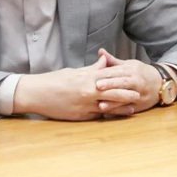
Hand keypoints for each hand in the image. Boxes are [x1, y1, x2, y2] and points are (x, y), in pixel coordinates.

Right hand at [13, 55, 140, 120]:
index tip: (135, 79)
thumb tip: (105, 61)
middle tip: (140, 95)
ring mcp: (84, 105)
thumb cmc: (55, 80)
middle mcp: (87, 92)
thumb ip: (92, 68)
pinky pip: (96, 116)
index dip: (124, 80)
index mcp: (86, 78)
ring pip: (107, 107)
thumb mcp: (74, 71)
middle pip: (113, 94)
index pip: (110, 78)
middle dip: (127, 95)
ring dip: (120, 108)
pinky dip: (106, 115)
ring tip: (132, 109)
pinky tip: (114, 116)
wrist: (37, 93)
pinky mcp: (79, 116)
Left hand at [93, 48, 163, 114]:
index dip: (106, 73)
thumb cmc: (141, 73)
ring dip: (113, 102)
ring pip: (126, 98)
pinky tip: (109, 114)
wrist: (160, 83)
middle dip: (110, 85)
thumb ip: (113, 61)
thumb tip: (100, 52)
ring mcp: (140, 94)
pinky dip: (119, 112)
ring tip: (101, 105)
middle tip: (97, 86)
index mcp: (132, 70)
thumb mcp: (129, 64)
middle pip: (122, 83)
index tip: (94, 74)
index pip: (117, 71)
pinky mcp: (140, 105)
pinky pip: (129, 109)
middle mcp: (137, 81)